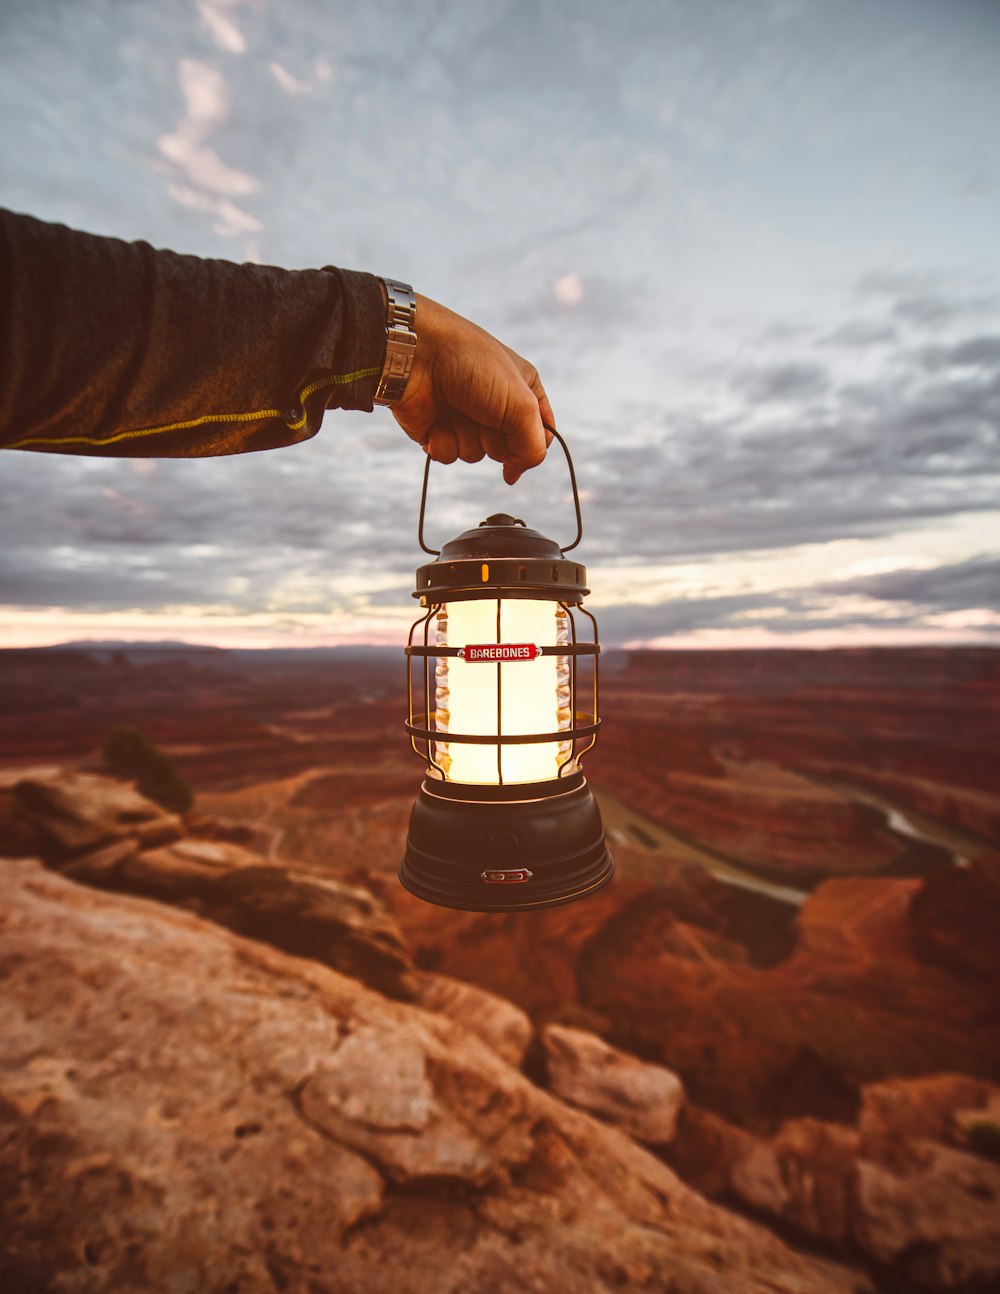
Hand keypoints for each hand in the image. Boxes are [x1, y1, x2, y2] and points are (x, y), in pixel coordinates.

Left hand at [388, 294, 554, 484]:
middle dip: (494, 436)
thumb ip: (532, 446)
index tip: (520, 436)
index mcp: (524, 391)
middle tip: (481, 409)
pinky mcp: (440, 429)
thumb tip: (515, 473)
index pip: (542, 434)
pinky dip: (443, 442)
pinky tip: (436, 421)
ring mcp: (466, 418)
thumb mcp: (521, 404)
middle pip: (508, 449)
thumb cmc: (473, 366)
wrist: (418, 354)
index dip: (532, 442)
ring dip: (465, 437)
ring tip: (455, 408)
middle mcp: (497, 406)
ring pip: (476, 455)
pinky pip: (449, 455)